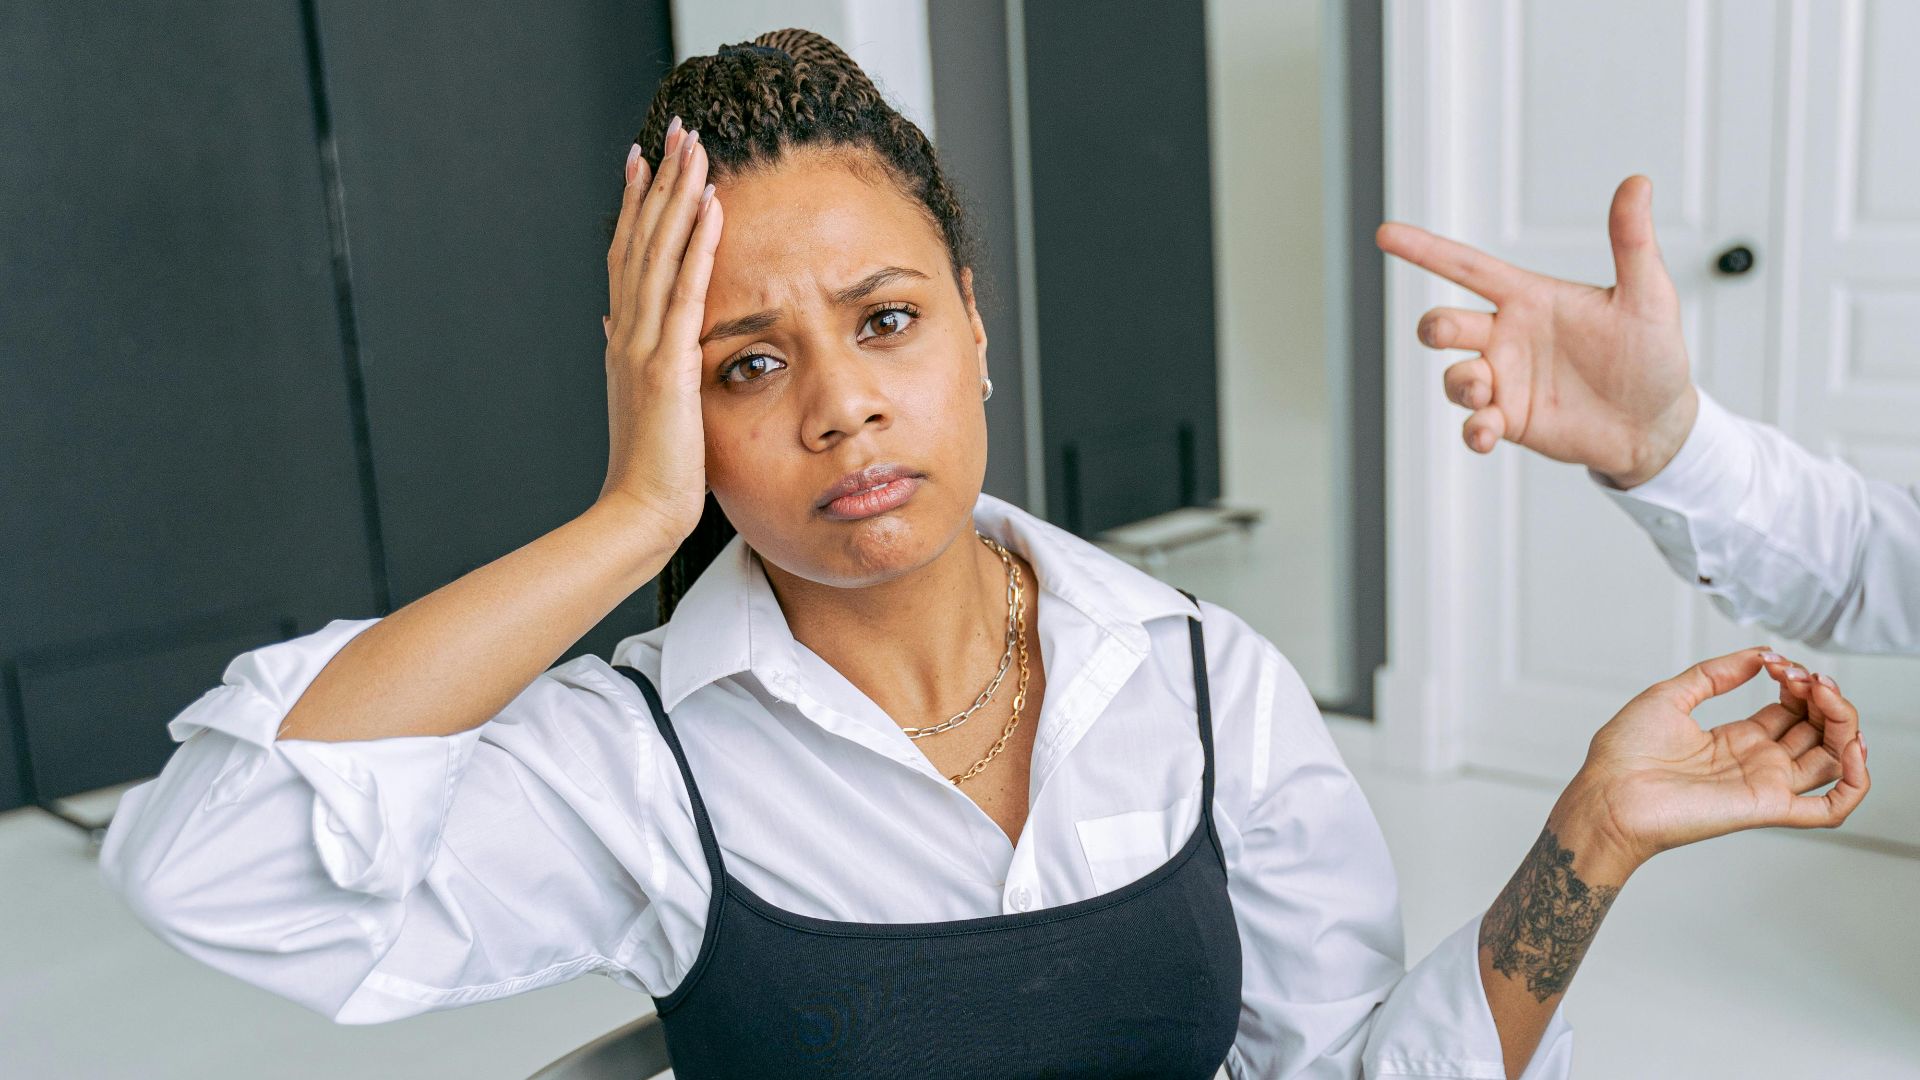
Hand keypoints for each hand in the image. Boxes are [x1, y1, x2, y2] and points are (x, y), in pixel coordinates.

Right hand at [598, 116, 723, 547]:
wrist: (637, 512)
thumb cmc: (651, 470)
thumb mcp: (641, 404)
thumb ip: (634, 359)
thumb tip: (616, 324)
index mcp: (623, 339)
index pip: (628, 256)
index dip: (636, 205)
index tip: (644, 160)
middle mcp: (627, 331)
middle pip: (640, 238)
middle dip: (658, 181)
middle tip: (674, 131)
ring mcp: (642, 344)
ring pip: (658, 251)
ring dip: (677, 196)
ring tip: (694, 148)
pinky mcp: (667, 364)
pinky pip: (685, 290)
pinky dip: (697, 244)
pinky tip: (712, 206)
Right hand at [1375, 175, 1698, 487]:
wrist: (1657, 425)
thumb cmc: (1653, 355)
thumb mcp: (1647, 296)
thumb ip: (1631, 242)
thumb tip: (1637, 183)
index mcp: (1529, 299)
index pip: (1467, 267)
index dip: (1425, 250)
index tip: (1385, 235)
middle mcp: (1508, 337)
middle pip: (1444, 323)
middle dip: (1435, 327)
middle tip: (1447, 333)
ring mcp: (1505, 381)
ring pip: (1453, 376)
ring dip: (1460, 383)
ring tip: (1485, 394)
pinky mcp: (1509, 420)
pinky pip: (1473, 424)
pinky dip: (1473, 430)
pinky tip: (1487, 433)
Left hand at [1560, 647, 1869, 872]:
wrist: (1606, 795)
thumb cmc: (1623, 754)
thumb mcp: (1669, 696)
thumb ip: (1715, 673)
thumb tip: (1760, 654)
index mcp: (1734, 739)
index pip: (1790, 711)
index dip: (1796, 683)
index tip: (1778, 663)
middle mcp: (1756, 763)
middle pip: (1818, 732)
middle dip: (1824, 698)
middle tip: (1807, 677)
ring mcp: (1765, 785)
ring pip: (1834, 760)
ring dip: (1845, 725)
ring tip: (1826, 695)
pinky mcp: (1767, 807)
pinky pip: (1831, 808)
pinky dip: (1857, 781)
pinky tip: (1854, 747)